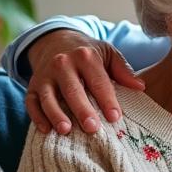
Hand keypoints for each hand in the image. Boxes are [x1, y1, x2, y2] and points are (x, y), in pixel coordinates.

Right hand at [25, 29, 145, 134]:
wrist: (56, 41)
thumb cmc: (88, 52)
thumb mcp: (108, 53)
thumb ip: (123, 70)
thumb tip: (140, 87)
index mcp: (85, 56)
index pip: (98, 80)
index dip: (106, 99)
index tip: (115, 117)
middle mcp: (62, 64)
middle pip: (72, 90)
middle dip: (82, 109)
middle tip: (92, 128)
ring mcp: (45, 75)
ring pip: (48, 96)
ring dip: (56, 114)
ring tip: (66, 130)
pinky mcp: (32, 85)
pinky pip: (31, 102)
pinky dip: (36, 116)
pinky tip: (46, 130)